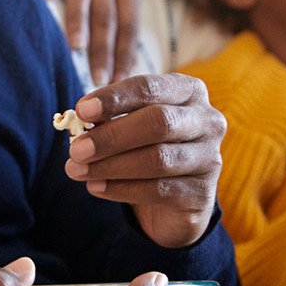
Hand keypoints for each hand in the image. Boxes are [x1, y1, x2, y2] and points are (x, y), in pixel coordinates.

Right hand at [30, 0, 139, 85]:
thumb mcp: (113, 0)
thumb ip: (116, 31)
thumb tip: (119, 80)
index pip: (128, 24)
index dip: (124, 54)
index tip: (117, 81)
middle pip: (106, 14)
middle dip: (102, 49)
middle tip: (98, 77)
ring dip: (79, 22)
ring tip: (77, 47)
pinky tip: (45, 2)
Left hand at [63, 74, 223, 247]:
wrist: (172, 198)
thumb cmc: (145, 146)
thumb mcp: (128, 125)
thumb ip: (109, 117)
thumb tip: (81, 118)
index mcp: (188, 91)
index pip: (150, 87)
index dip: (114, 98)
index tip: (81, 110)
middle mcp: (207, 120)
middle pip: (158, 122)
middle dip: (111, 137)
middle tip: (75, 149)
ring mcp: (210, 158)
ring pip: (158, 160)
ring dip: (110, 166)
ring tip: (76, 170)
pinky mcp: (202, 193)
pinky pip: (159, 190)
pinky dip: (121, 189)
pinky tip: (95, 187)